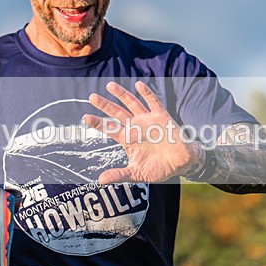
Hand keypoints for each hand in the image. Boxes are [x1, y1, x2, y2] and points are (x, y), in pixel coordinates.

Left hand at [83, 81, 200, 184]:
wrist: (181, 164)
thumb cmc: (158, 168)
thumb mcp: (136, 174)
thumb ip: (119, 175)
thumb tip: (99, 180)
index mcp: (128, 139)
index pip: (109, 129)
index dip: (98, 123)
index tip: (84, 117)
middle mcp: (136, 127)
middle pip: (117, 113)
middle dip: (105, 105)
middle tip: (91, 97)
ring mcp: (148, 120)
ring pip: (132, 104)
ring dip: (122, 95)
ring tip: (110, 85)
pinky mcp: (162, 117)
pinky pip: (153, 103)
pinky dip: (147, 94)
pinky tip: (138, 85)